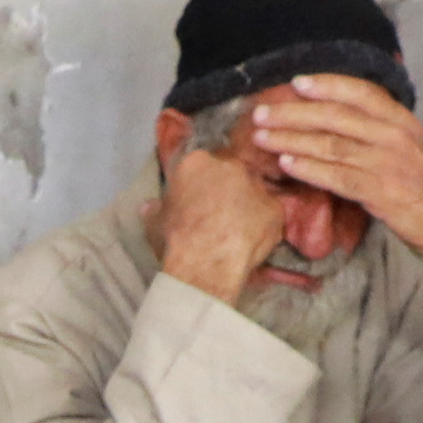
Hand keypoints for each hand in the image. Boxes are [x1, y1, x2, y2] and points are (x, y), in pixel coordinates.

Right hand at [155, 133, 285, 306]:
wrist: (206, 261)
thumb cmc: (176, 238)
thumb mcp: (155, 222)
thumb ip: (155, 209)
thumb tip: (147, 206)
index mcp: (197, 162)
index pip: (204, 162)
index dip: (204, 181)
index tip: (202, 196)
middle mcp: (229, 165)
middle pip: (233, 170)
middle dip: (229, 187)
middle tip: (222, 211)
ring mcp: (255, 184)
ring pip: (254, 190)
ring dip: (248, 204)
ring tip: (239, 228)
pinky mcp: (275, 208)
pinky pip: (270, 214)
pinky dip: (264, 225)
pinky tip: (253, 241)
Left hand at [244, 76, 422, 328]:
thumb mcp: (411, 150)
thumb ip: (381, 135)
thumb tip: (345, 126)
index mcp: (402, 120)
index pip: (359, 92)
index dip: (326, 85)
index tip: (296, 82)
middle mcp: (393, 134)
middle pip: (334, 115)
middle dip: (293, 113)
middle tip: (261, 112)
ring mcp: (387, 162)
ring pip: (330, 143)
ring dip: (290, 139)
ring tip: (261, 137)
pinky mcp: (381, 191)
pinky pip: (336, 175)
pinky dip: (308, 168)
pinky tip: (285, 163)